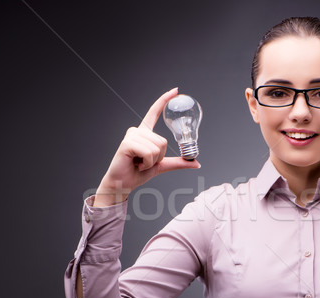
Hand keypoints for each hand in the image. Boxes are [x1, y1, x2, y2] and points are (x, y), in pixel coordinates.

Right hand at [94, 88, 200, 206]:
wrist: (122, 184)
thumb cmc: (138, 173)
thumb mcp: (161, 166)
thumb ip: (178, 162)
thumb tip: (196, 163)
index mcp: (145, 133)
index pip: (154, 112)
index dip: (164, 100)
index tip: (175, 90)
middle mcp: (137, 131)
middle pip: (163, 141)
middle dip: (159, 157)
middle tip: (144, 162)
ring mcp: (132, 136)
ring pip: (157, 147)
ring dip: (152, 161)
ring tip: (139, 163)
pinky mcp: (127, 143)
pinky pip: (149, 152)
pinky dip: (147, 163)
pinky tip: (136, 164)